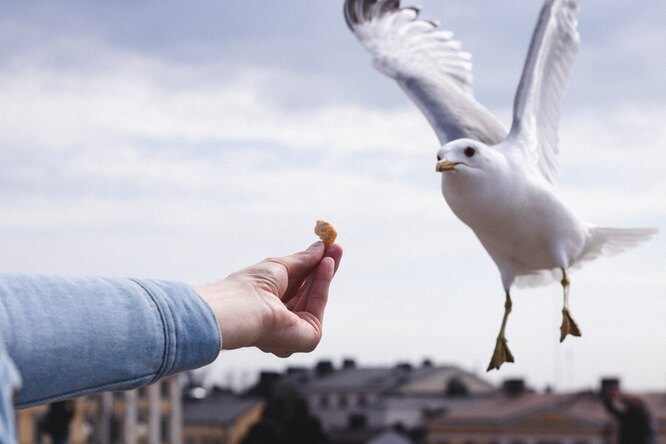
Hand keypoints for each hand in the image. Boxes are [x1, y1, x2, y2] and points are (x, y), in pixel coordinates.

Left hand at [194, 241, 342, 356]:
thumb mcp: (280, 266)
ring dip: (324, 274)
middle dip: (324, 269)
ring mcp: (295, 332)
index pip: (296, 287)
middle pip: (309, 293)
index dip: (312, 268)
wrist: (241, 306)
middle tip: (336, 248)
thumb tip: (322, 246)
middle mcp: (282, 322)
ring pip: (315, 298)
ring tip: (332, 252)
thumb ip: (303, 259)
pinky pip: (318, 307)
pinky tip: (325, 266)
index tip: (326, 249)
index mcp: (271, 308)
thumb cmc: (251, 286)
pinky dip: (323, 285)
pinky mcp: (307, 338)